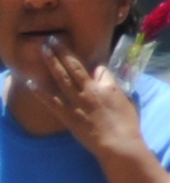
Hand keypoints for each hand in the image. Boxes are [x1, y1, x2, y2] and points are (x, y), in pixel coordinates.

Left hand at [31, 44, 145, 159]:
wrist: (117, 143)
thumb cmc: (125, 122)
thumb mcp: (124, 98)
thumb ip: (111, 84)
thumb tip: (101, 74)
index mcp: (104, 86)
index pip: (95, 68)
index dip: (86, 60)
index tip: (76, 51)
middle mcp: (88, 91)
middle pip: (73, 67)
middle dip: (62, 52)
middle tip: (51, 39)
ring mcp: (75, 103)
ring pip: (61, 78)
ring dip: (51, 63)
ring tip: (43, 50)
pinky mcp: (67, 115)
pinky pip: (50, 100)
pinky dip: (40, 91)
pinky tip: (31, 82)